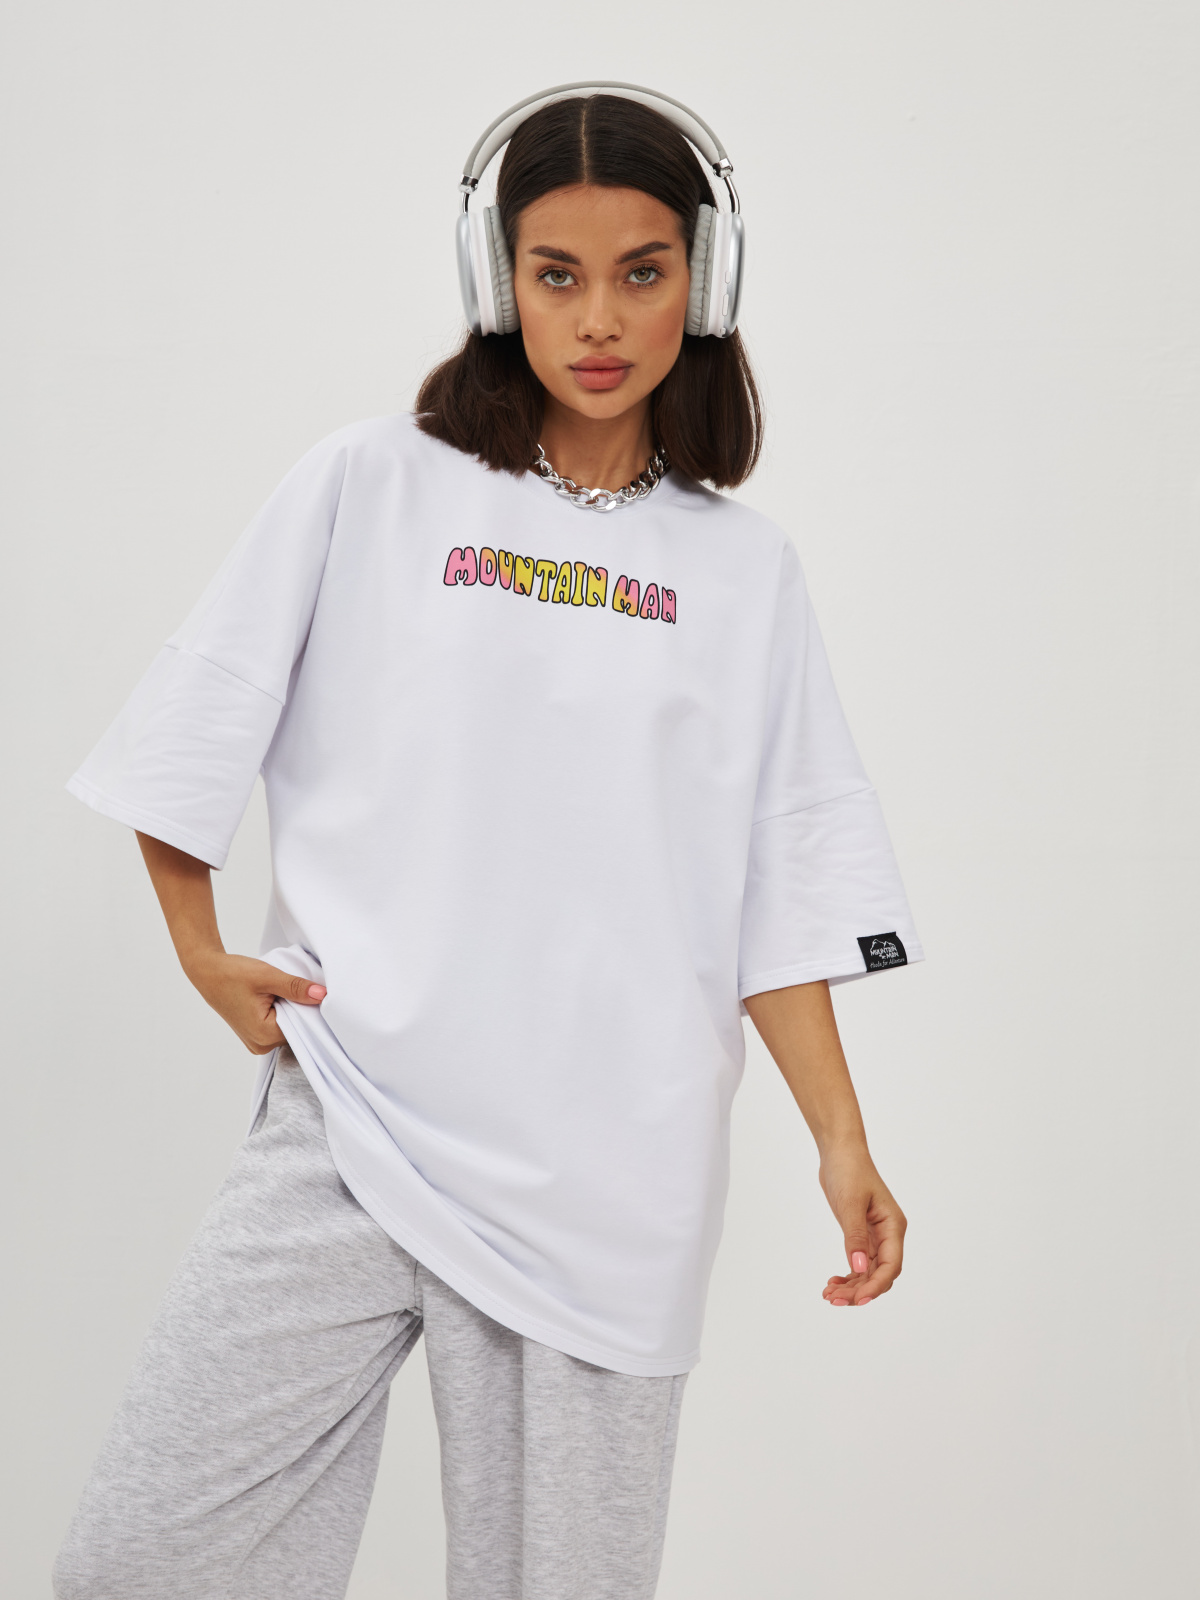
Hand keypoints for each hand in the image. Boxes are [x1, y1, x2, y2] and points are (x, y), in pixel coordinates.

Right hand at [185, 951, 325, 1054]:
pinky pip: (278, 1025)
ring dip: (291, 1009)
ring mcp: (257, 1042)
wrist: (209, 972)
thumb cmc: (233, 974)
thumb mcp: (268, 977)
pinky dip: (283, 1011)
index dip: (310, 1007)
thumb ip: (296, 987)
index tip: (315, 992)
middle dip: (301, 1008)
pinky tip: (278, 997)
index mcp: (264, 1035)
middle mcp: (260, 1045)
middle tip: (298, 987)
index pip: (302, 1026)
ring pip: (287, 1026)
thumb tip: (322, 995)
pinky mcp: (255, 1034)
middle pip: (295, 1029)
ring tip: (283, 991)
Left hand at [818, 1144, 905, 1307]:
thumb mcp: (850, 1203)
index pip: (891, 1265)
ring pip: (868, 1272)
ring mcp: (875, 1236)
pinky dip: (848, 1275)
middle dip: (860, 1290)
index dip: (876, 1286)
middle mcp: (888, 1234)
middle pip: (880, 1274)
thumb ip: (855, 1236)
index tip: (858, 1300)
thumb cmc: (849, 1170)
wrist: (839, 1152)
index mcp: (893, 1226)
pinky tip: (833, 1282)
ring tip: (829, 1294)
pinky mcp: (861, 1234)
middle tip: (834, 1300)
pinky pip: (858, 1263)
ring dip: (852, 1286)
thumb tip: (858, 1267)